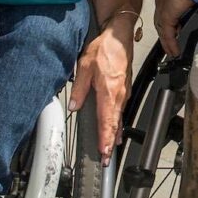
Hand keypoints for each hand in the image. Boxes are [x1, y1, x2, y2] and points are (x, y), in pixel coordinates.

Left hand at [69, 28, 133, 158]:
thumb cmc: (104, 49)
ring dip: (113, 135)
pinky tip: (115, 129)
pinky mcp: (124, 90)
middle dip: (109, 143)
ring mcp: (123, 93)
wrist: (119, 37)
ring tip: (110, 149)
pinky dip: (117, 123)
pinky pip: (120, 111)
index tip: (103, 152)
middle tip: (106, 159)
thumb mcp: (85, 67)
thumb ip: (79, 89)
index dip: (104, 138)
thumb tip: (73, 106)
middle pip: (114, 124)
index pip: (106, 120)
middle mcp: (118, 95)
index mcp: (108, 91)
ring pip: (118, 118)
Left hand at [153, 0, 195, 57]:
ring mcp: (162, 9)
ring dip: (167, 42)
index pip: (166, 8)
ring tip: (172, 51)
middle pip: (161, 21)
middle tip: (171, 43)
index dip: (170, 20)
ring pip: (162, 30)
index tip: (176, 28)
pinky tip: (175, 52)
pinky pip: (167, 35)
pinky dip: (171, 44)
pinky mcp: (166, 17)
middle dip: (166, 33)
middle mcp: (162, 0)